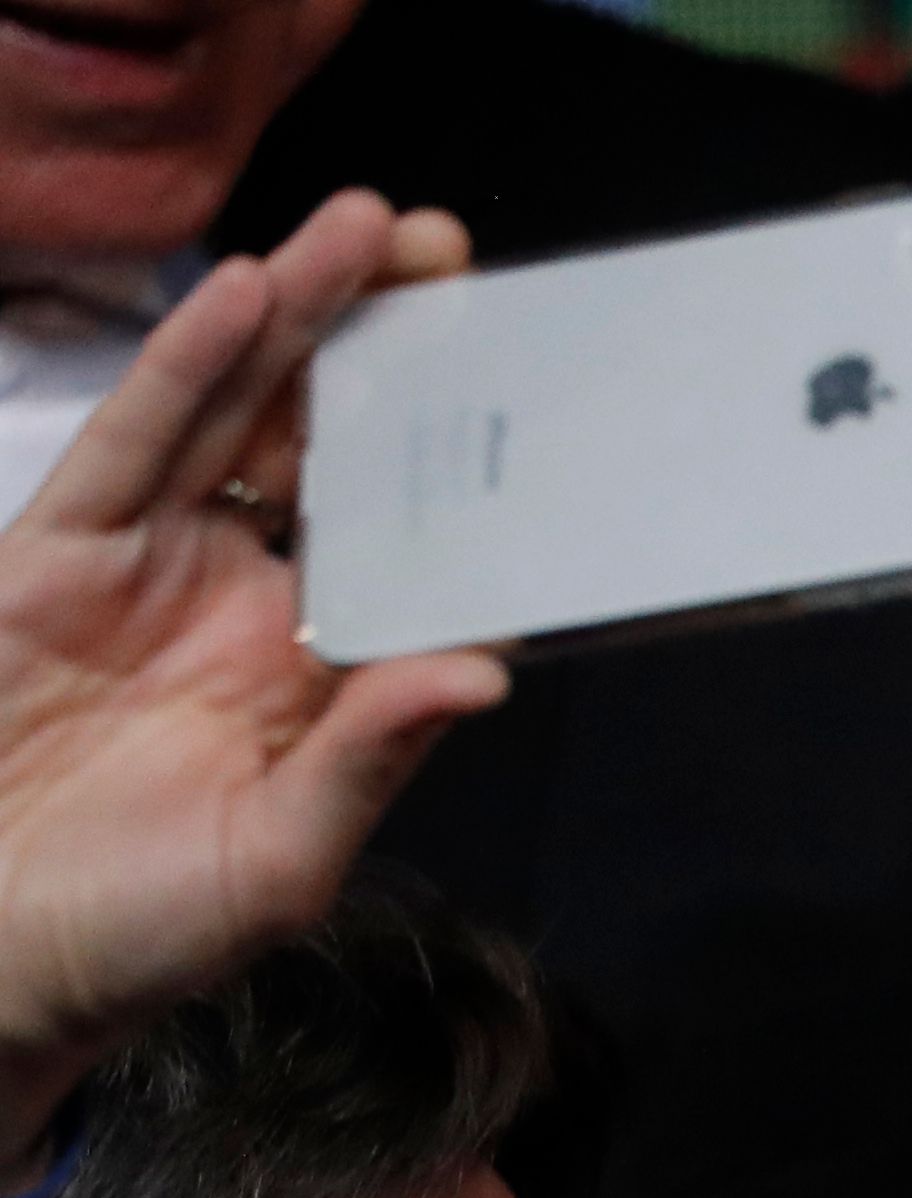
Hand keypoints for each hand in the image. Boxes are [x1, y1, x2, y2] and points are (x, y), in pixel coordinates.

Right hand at [0, 191, 504, 1156]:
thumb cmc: (144, 931)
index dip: (465, 464)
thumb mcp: (281, 861)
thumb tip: (482, 674)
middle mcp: (256, 602)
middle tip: (452, 252)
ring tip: (370, 231)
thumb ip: (372, 760)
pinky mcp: (61, 553)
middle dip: (390, 349)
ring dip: (304, 320)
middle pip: (336, 448)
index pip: (420, 546)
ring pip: (242, 417)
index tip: (530, 383)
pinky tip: (246, 299)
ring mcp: (160, 567)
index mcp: (332, 674)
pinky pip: (135, 446)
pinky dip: (188, 369)